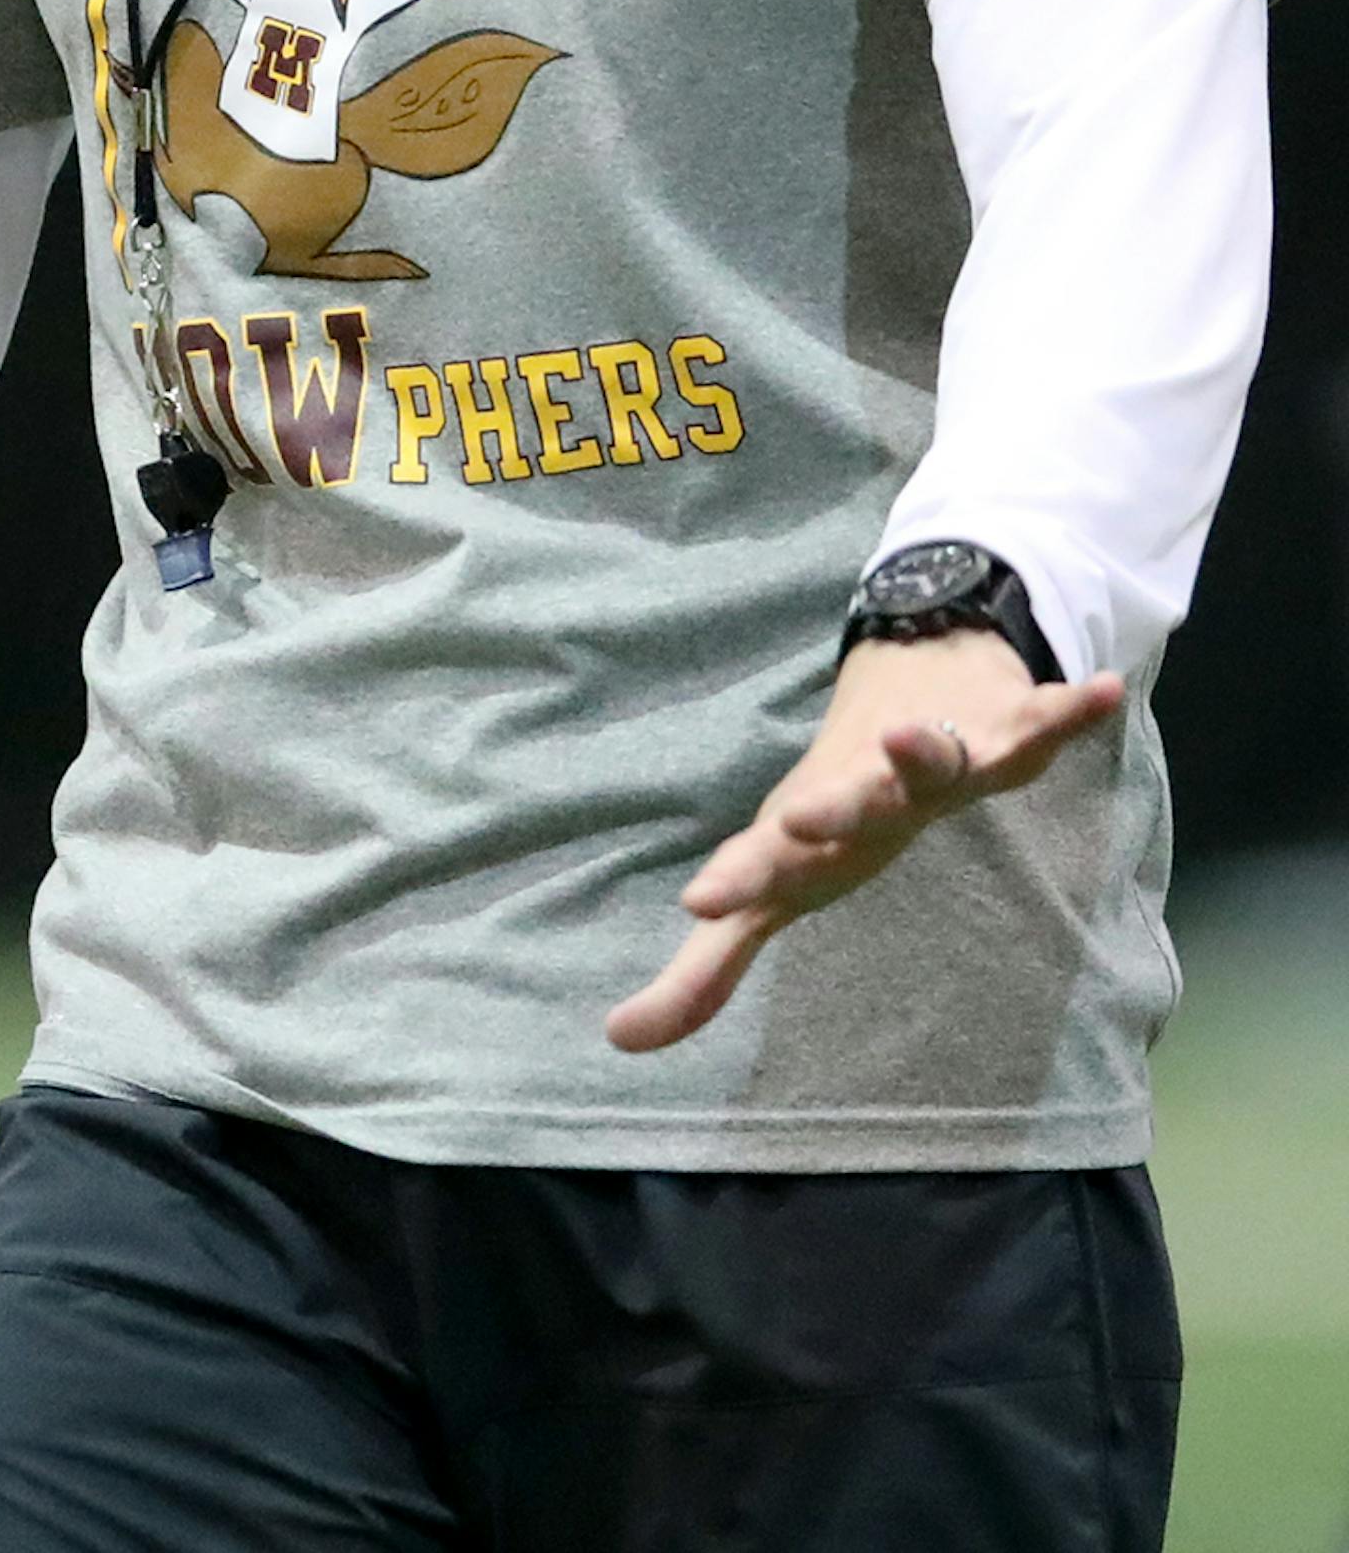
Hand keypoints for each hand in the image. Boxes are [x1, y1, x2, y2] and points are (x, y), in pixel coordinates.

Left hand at [605, 629, 1124, 1053]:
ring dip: (920, 749)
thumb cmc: (830, 811)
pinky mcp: (1001, 731)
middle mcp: (869, 790)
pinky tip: (1102, 691)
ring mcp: (936, 755)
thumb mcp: (775, 885)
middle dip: (828, 811)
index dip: (739, 882)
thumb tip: (620, 1041)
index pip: (771, 862)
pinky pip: (1041, 722)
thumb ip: (706, 967)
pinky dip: (1070, 710)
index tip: (698, 900)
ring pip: (932, 755)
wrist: (903, 681)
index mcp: (815, 832)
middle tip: (801, 819)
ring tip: (907, 735)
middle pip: (846, 804)